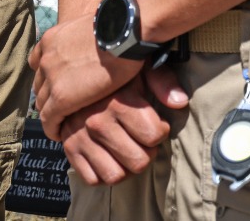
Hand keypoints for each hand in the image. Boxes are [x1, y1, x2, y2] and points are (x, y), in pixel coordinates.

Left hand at [29, 13, 143, 138]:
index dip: (48, 75)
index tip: (58, 84)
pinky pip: (48, 119)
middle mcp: (46, 58)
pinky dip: (53, 128)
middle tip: (63, 105)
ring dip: (52, 112)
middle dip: (49, 94)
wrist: (125, 33)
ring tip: (63, 122)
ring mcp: (51, 78)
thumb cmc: (121, 27)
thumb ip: (87, 38)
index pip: (39, 62)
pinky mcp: (60, 98)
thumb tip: (102, 41)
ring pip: (42, 103)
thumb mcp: (95, 26)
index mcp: (52, 39)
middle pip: (40, 84)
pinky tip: (61, 134)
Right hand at [61, 62, 189, 184]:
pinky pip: (92, 179)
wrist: (75, 76)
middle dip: (146, 153)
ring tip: (128, 151)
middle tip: (143, 140)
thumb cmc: (115, 76)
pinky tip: (110, 157)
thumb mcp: (140, 70)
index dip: (160, 132)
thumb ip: (162, 82)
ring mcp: (81, 137)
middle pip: (138, 162)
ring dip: (126, 168)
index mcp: (119, 103)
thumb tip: (180, 102)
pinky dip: (103, 173)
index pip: (154, 136)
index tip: (156, 124)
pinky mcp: (70, 149)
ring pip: (115, 175)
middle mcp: (98, 123)